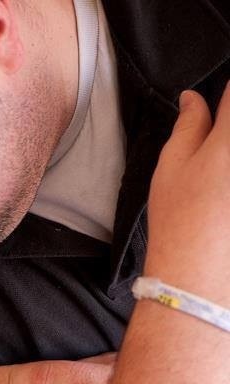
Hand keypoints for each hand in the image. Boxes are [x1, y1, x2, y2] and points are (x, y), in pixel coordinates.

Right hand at [146, 84, 229, 298]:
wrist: (198, 278)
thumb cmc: (179, 222)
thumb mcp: (171, 169)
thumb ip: (188, 125)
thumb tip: (194, 97)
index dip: (227, 92)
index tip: (220, 105)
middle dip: (225, 135)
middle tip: (213, 158)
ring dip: (225, 172)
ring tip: (216, 187)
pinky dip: (229, 188)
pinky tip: (222, 200)